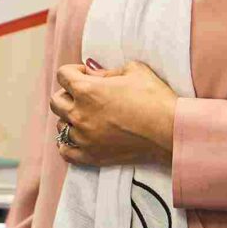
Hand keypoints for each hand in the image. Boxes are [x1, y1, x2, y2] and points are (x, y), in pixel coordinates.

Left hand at [50, 60, 176, 167]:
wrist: (170, 132)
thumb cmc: (155, 98)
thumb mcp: (134, 70)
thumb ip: (106, 71)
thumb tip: (92, 72)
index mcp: (87, 90)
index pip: (62, 75)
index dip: (74, 71)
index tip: (86, 74)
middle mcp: (80, 114)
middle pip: (56, 101)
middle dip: (68, 93)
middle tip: (85, 95)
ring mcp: (84, 138)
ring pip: (59, 126)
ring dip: (69, 118)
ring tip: (87, 116)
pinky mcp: (91, 156)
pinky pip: (65, 151)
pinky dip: (68, 144)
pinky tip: (80, 137)